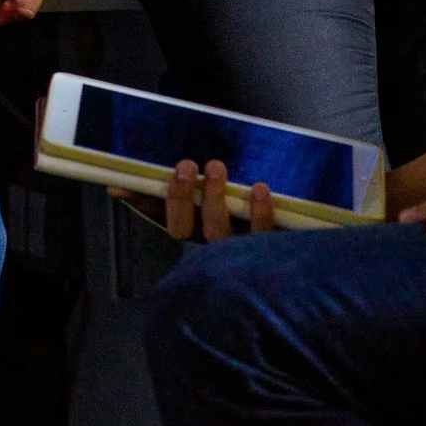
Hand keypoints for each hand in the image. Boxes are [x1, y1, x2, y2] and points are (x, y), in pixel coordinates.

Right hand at [113, 161, 276, 241]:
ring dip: (213, 199)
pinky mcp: (269, 251)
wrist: (304, 260)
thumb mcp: (222, 193)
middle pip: (183, 229)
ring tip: (216, 167)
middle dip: (178, 198)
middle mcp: (212, 243)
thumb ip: (196, 180)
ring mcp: (239, 250)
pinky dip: (260, 212)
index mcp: (196, 228)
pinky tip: (260, 189)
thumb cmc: (255, 211)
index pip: (159, 217)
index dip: (139, 203)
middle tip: (184, 167)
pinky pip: (262, 236)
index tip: (121, 184)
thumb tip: (154, 165)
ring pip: (217, 232)